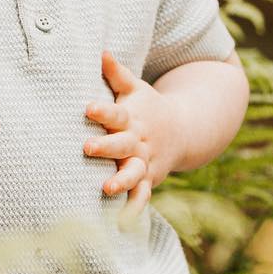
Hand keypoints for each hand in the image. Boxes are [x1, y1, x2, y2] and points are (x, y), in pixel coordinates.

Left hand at [83, 49, 174, 227]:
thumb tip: (101, 50)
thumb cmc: (148, 107)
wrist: (184, 130)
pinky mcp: (148, 180)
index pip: (116, 113)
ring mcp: (145, 162)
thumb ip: (116, 73)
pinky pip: (142, 196)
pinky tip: (121, 223)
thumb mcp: (135, 88)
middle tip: (87, 148)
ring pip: (134, 173)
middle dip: (106, 146)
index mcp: (133, 118)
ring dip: (121, 181)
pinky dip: (134, 209)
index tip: (87, 108)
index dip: (102, 111)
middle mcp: (139, 142)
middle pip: (122, 144)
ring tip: (106, 189)